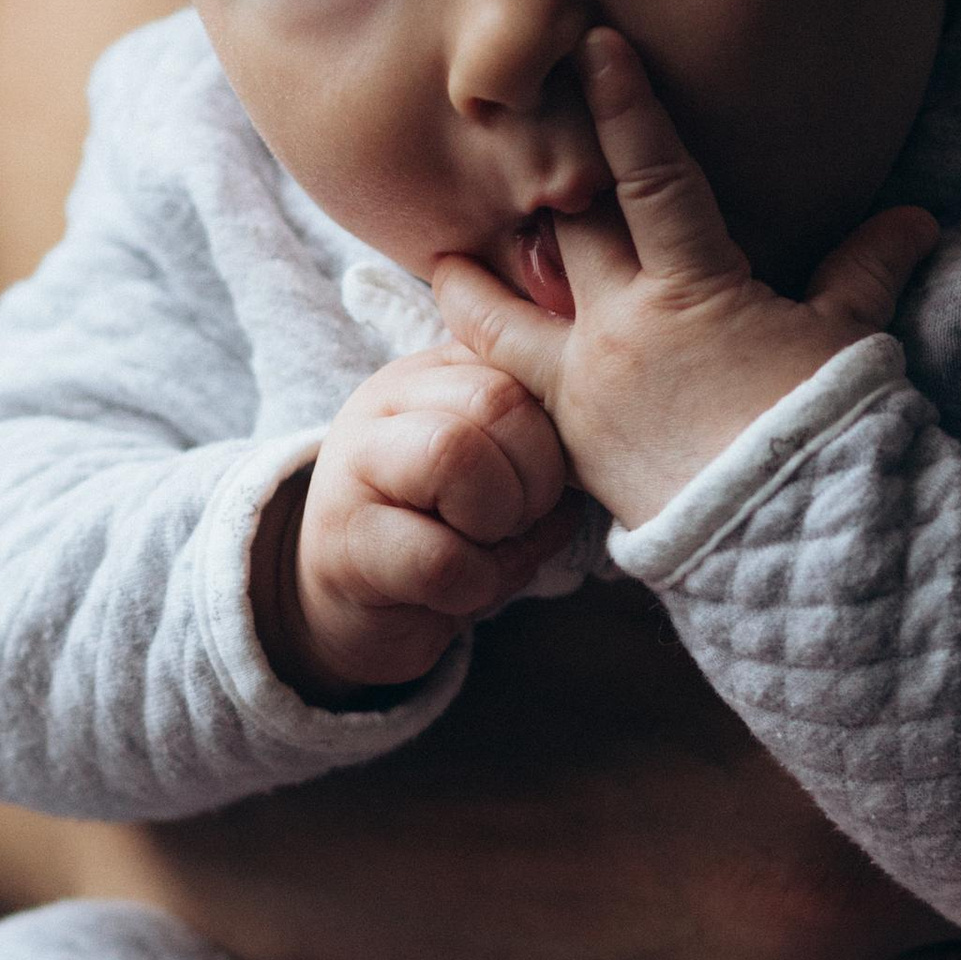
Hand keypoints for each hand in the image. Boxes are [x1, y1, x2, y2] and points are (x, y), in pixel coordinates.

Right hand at [259, 347, 573, 705]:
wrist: (353, 604)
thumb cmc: (447, 527)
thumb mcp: (496, 462)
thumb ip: (538, 428)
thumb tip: (614, 418)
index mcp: (436, 369)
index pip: (523, 354)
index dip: (558, 427)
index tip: (552, 476)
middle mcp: (388, 400)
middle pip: (496, 399)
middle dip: (537, 475)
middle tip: (523, 516)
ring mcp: (355, 466)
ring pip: (455, 454)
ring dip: (501, 519)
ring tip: (489, 544)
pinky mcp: (346, 543)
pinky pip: (441, 556)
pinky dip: (478, 582)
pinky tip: (465, 587)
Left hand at [432, 27, 934, 532]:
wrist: (791, 543)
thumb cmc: (824, 433)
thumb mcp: (848, 340)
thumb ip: (865, 269)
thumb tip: (918, 218)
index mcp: (691, 290)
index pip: (651, 175)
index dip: (625, 105)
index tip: (595, 43)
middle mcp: (621, 330)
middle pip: (564, 229)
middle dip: (542, 177)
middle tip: (509, 122)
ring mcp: (586, 390)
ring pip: (503, 319)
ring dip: (473, 284)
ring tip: (444, 258)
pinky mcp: (572, 446)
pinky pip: (516, 390)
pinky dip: (492, 363)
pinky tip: (476, 351)